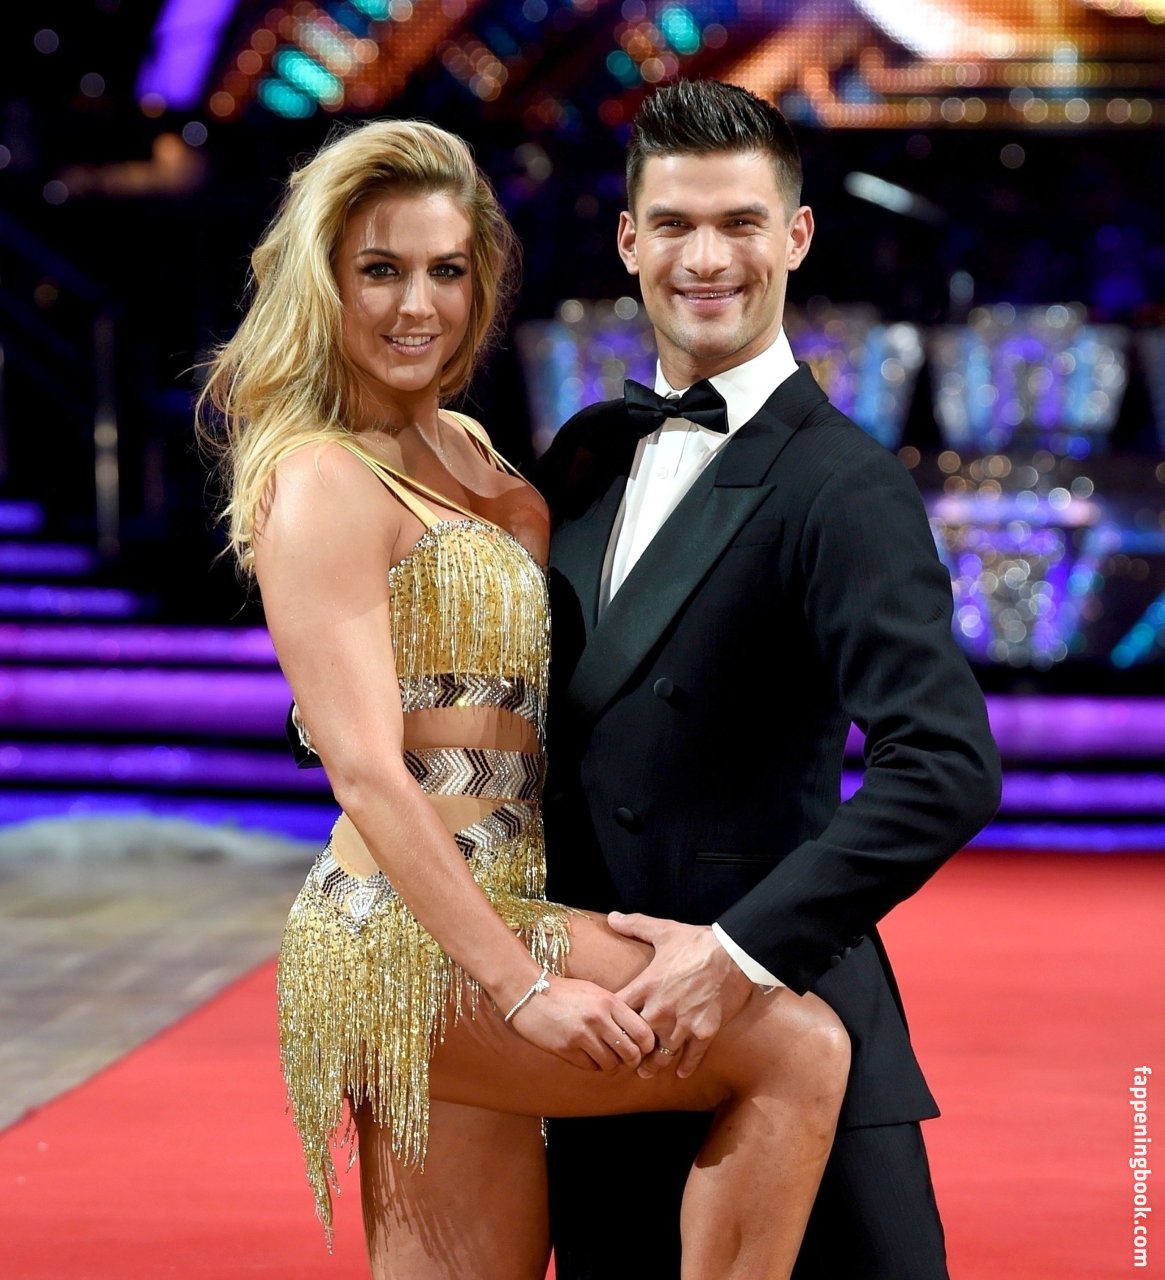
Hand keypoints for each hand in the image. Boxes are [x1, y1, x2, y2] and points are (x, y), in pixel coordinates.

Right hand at [506, 974, 655, 1071]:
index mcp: (610, 1001)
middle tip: (625, 1057)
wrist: (529, 994)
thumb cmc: (565, 993)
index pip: (643, 1032)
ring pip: (611, 1064)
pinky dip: (592, 1064)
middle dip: (631, 1060)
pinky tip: (585, 1053)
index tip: (641, 1047)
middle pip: (631, 1053)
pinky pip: (591, 1067)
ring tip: (602, 1053)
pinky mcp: (567, 1049)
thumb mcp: (595, 992)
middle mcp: (599, 1018)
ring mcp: (582, 1035)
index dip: (646, 1045)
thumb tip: (638, 1034)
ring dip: (609, 1063)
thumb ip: (616, 1011)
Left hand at [607, 913, 754, 1079]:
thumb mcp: (664, 930)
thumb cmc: (697, 942)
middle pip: (636, 1040)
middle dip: (629, 1049)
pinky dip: (686, 1066)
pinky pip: (692, 1057)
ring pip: (662, 1054)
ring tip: (646, 1071)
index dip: (611, 1021)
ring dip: (653, 1065)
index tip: (607, 1026)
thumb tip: (612, 918)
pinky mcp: (704, 1032)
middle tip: (624, 1057)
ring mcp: (683, 1024)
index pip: (618, 1012)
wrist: (734, 954)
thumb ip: (635, 925)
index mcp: (646, 986)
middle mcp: (660, 1010)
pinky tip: (681, 1073)